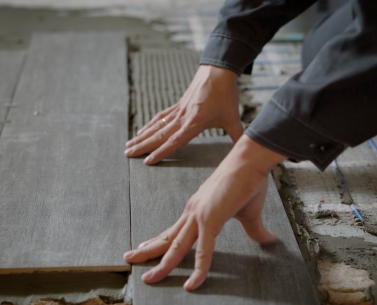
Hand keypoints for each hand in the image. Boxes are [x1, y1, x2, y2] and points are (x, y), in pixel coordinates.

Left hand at [123, 135, 286, 289]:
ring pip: (176, 246)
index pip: (175, 230)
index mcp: (198, 209)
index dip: (159, 241)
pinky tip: (191, 284)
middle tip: (130, 259)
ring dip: (161, 264)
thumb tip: (269, 241)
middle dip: (148, 252)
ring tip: (148, 279)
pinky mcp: (211, 220)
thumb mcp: (249, 213)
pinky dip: (198, 269)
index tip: (144, 247)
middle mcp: (193, 212)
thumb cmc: (248, 181)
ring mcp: (199, 216)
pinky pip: (203, 250)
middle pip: (167, 238)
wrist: (251, 161)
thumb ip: (254, 230)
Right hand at [124, 65, 243, 164]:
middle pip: (159, 134)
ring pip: (156, 126)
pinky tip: (141, 131)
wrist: (218, 70)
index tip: (147, 161)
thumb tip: (249, 151)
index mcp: (195, 122)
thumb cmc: (226, 94)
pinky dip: (149, 125)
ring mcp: (178, 110)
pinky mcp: (178, 105)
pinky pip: (160, 117)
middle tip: (127, 154)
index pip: (174, 141)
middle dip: (142, 146)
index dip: (161, 152)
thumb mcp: (233, 117)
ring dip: (141, 137)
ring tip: (128, 146)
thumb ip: (238, 136)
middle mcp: (182, 117)